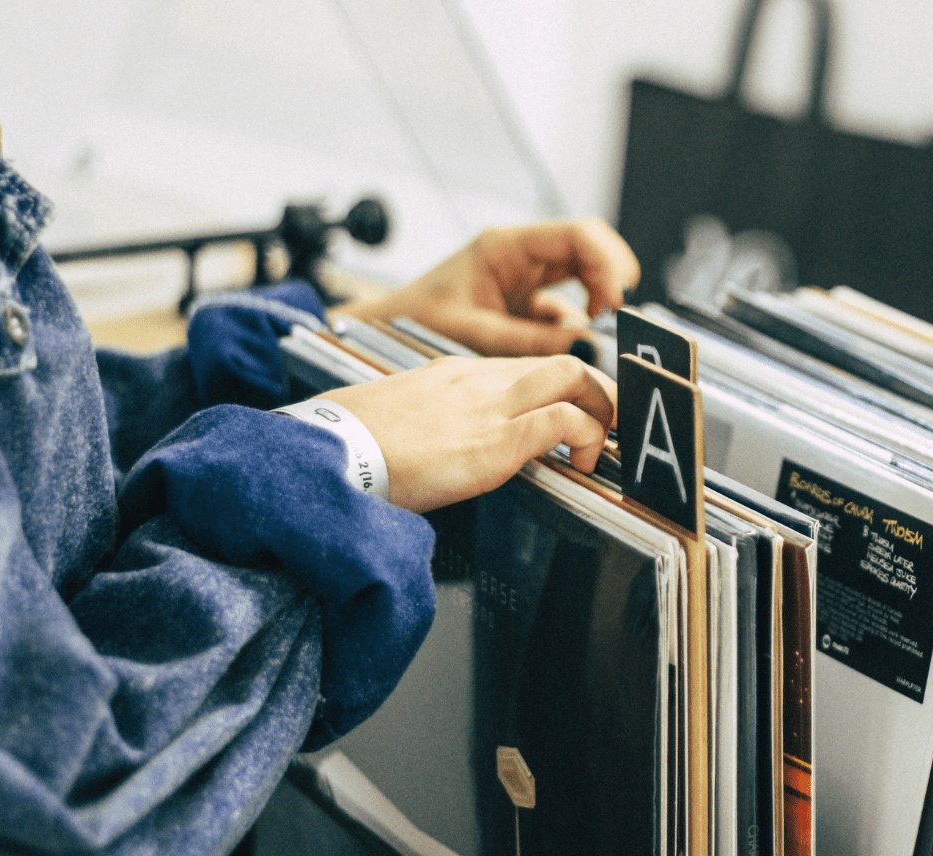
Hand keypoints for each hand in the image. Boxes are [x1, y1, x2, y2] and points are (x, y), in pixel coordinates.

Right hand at [318, 354, 615, 512]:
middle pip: (563, 362)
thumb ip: (431, 423)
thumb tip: (438, 446)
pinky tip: (579, 464)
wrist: (329, 453)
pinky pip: (562, 422)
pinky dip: (584, 439)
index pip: (525, 366)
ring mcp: (490, 406)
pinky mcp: (496, 440)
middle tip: (604, 427)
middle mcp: (478, 379)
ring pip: (574, 377)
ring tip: (598, 446)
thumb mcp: (397, 420)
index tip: (571, 413)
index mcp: (454, 373)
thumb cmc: (349, 444)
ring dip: (600, 412)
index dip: (560, 389)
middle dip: (598, 393)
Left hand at [338, 218, 638, 355]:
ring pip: (582, 277)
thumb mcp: (475, 332)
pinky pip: (565, 306)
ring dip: (596, 303)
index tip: (619, 298)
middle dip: (611, 279)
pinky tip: (568, 346)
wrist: (381, 332)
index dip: (608, 261)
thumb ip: (530, 340)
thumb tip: (585, 345)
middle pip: (588, 249)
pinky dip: (575, 326)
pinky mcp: (524, 302)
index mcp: (505, 247)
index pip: (577, 235)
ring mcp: (524, 277)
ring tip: (593, 335)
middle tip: (617, 316)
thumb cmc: (415, 322)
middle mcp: (520, 255)